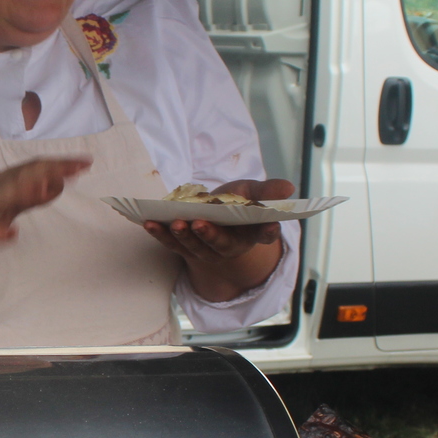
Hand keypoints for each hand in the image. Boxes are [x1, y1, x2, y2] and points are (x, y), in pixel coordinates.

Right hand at [0, 158, 92, 270]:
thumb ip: (31, 197)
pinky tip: (10, 234)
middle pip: (23, 175)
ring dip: (26, 191)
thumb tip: (57, 184)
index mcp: (1, 183)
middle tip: (79, 167)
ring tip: (50, 187)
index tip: (85, 162)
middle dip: (51, 170)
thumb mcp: (7, 207)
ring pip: (3, 196)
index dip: (59, 164)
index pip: (33, 168)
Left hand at [144, 178, 293, 302]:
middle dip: (209, 235)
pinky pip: (171, 242)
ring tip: (174, 223)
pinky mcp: (183, 247)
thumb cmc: (237, 202)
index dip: (267, 231)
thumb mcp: (253, 192)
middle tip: (200, 224)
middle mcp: (229, 246)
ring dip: (182, 236)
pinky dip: (159, 233)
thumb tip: (288, 188)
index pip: (264, 234)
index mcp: (252, 233)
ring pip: (193, 246)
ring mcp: (205, 249)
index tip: (269, 227)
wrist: (216, 214)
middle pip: (220, 244)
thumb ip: (267, 191)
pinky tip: (149, 222)